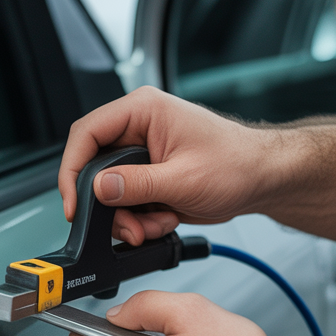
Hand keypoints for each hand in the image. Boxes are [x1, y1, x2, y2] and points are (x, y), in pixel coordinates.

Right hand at [58, 86, 289, 244]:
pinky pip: (126, 201)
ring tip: (155, 225)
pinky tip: (164, 220)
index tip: (74, 202)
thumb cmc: (238, 163)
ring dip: (128, 217)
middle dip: (108, 205)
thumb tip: (100, 189)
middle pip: (94, 167)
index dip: (72, 169)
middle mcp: (138, 128)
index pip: (87, 133)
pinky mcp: (148, 176)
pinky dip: (140, 219)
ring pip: (109, 191)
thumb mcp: (184, 178)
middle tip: (127, 226)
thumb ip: (138, 185)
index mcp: (143, 110)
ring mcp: (142, 154)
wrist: (263, 179)